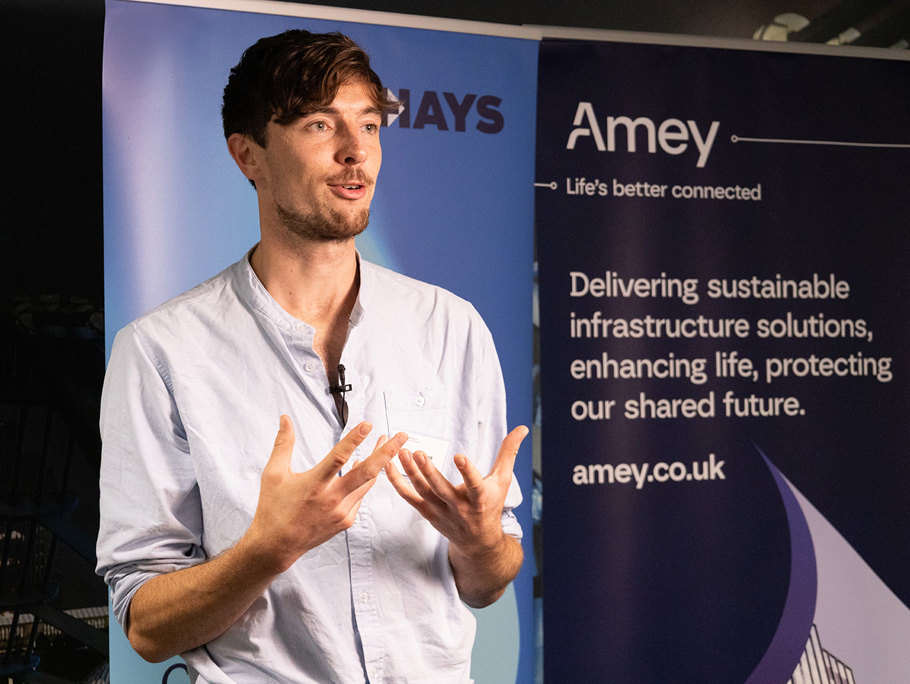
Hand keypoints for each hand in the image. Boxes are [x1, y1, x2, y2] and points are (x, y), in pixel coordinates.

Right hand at [247, 415, 407, 572]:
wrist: (277, 545)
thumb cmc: (273, 507)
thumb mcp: (273, 474)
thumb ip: (283, 444)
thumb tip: (285, 418)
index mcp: (314, 485)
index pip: (339, 457)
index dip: (354, 440)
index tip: (368, 424)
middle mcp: (332, 499)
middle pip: (367, 472)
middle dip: (387, 452)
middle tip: (402, 436)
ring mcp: (342, 511)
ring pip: (367, 483)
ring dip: (379, 463)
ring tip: (386, 443)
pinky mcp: (346, 520)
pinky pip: (360, 495)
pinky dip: (364, 480)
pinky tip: (363, 467)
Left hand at [384, 426, 527, 556]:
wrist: (478, 541)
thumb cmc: (491, 505)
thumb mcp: (503, 480)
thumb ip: (509, 452)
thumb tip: (523, 427)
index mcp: (480, 499)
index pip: (474, 485)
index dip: (467, 472)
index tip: (460, 456)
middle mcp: (460, 507)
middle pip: (442, 490)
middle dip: (429, 472)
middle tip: (418, 452)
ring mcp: (441, 512)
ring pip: (423, 493)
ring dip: (411, 473)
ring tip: (403, 452)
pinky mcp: (427, 513)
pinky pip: (409, 498)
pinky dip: (398, 483)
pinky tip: (389, 465)